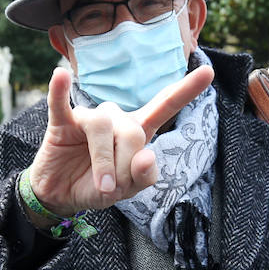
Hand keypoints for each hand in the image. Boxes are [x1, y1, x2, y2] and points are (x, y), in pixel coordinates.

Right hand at [26, 66, 213, 214]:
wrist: (62, 196)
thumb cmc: (98, 186)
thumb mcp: (127, 190)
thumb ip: (143, 177)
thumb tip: (146, 157)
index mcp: (137, 130)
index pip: (164, 106)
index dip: (186, 90)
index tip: (208, 72)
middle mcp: (116, 118)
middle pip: (132, 130)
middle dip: (126, 165)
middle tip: (116, 189)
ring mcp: (88, 117)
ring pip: (102, 126)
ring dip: (103, 162)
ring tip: (102, 186)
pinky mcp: (62, 122)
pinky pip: (60, 103)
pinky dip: (60, 90)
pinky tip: (60, 76)